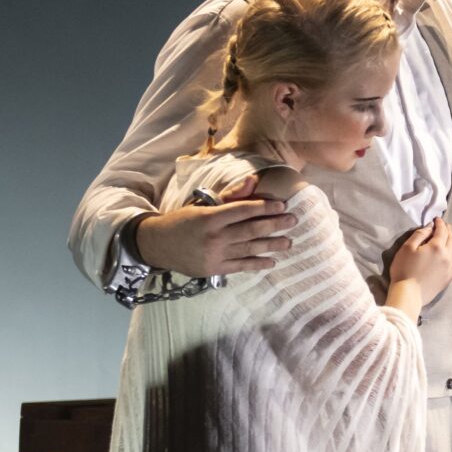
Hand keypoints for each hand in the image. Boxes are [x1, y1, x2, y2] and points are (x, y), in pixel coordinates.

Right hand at [134, 176, 289, 275]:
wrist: (157, 244)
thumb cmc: (183, 221)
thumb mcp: (203, 205)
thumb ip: (230, 196)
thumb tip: (253, 181)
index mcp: (210, 217)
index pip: (243, 210)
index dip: (265, 207)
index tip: (282, 205)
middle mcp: (214, 236)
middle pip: (251, 230)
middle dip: (275, 225)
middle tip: (293, 220)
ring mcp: (215, 254)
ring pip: (250, 249)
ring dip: (272, 245)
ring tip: (288, 242)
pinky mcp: (214, 269)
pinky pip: (241, 266)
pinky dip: (257, 263)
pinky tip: (271, 261)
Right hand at [385, 218, 451, 295]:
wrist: (409, 294)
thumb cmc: (404, 270)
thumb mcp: (407, 248)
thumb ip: (420, 235)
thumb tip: (430, 228)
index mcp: (437, 247)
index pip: (442, 230)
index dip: (440, 223)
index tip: (437, 219)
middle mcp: (447, 256)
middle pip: (451, 239)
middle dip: (448, 230)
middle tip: (444, 226)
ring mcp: (450, 268)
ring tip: (448, 238)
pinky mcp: (449, 278)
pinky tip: (451, 255)